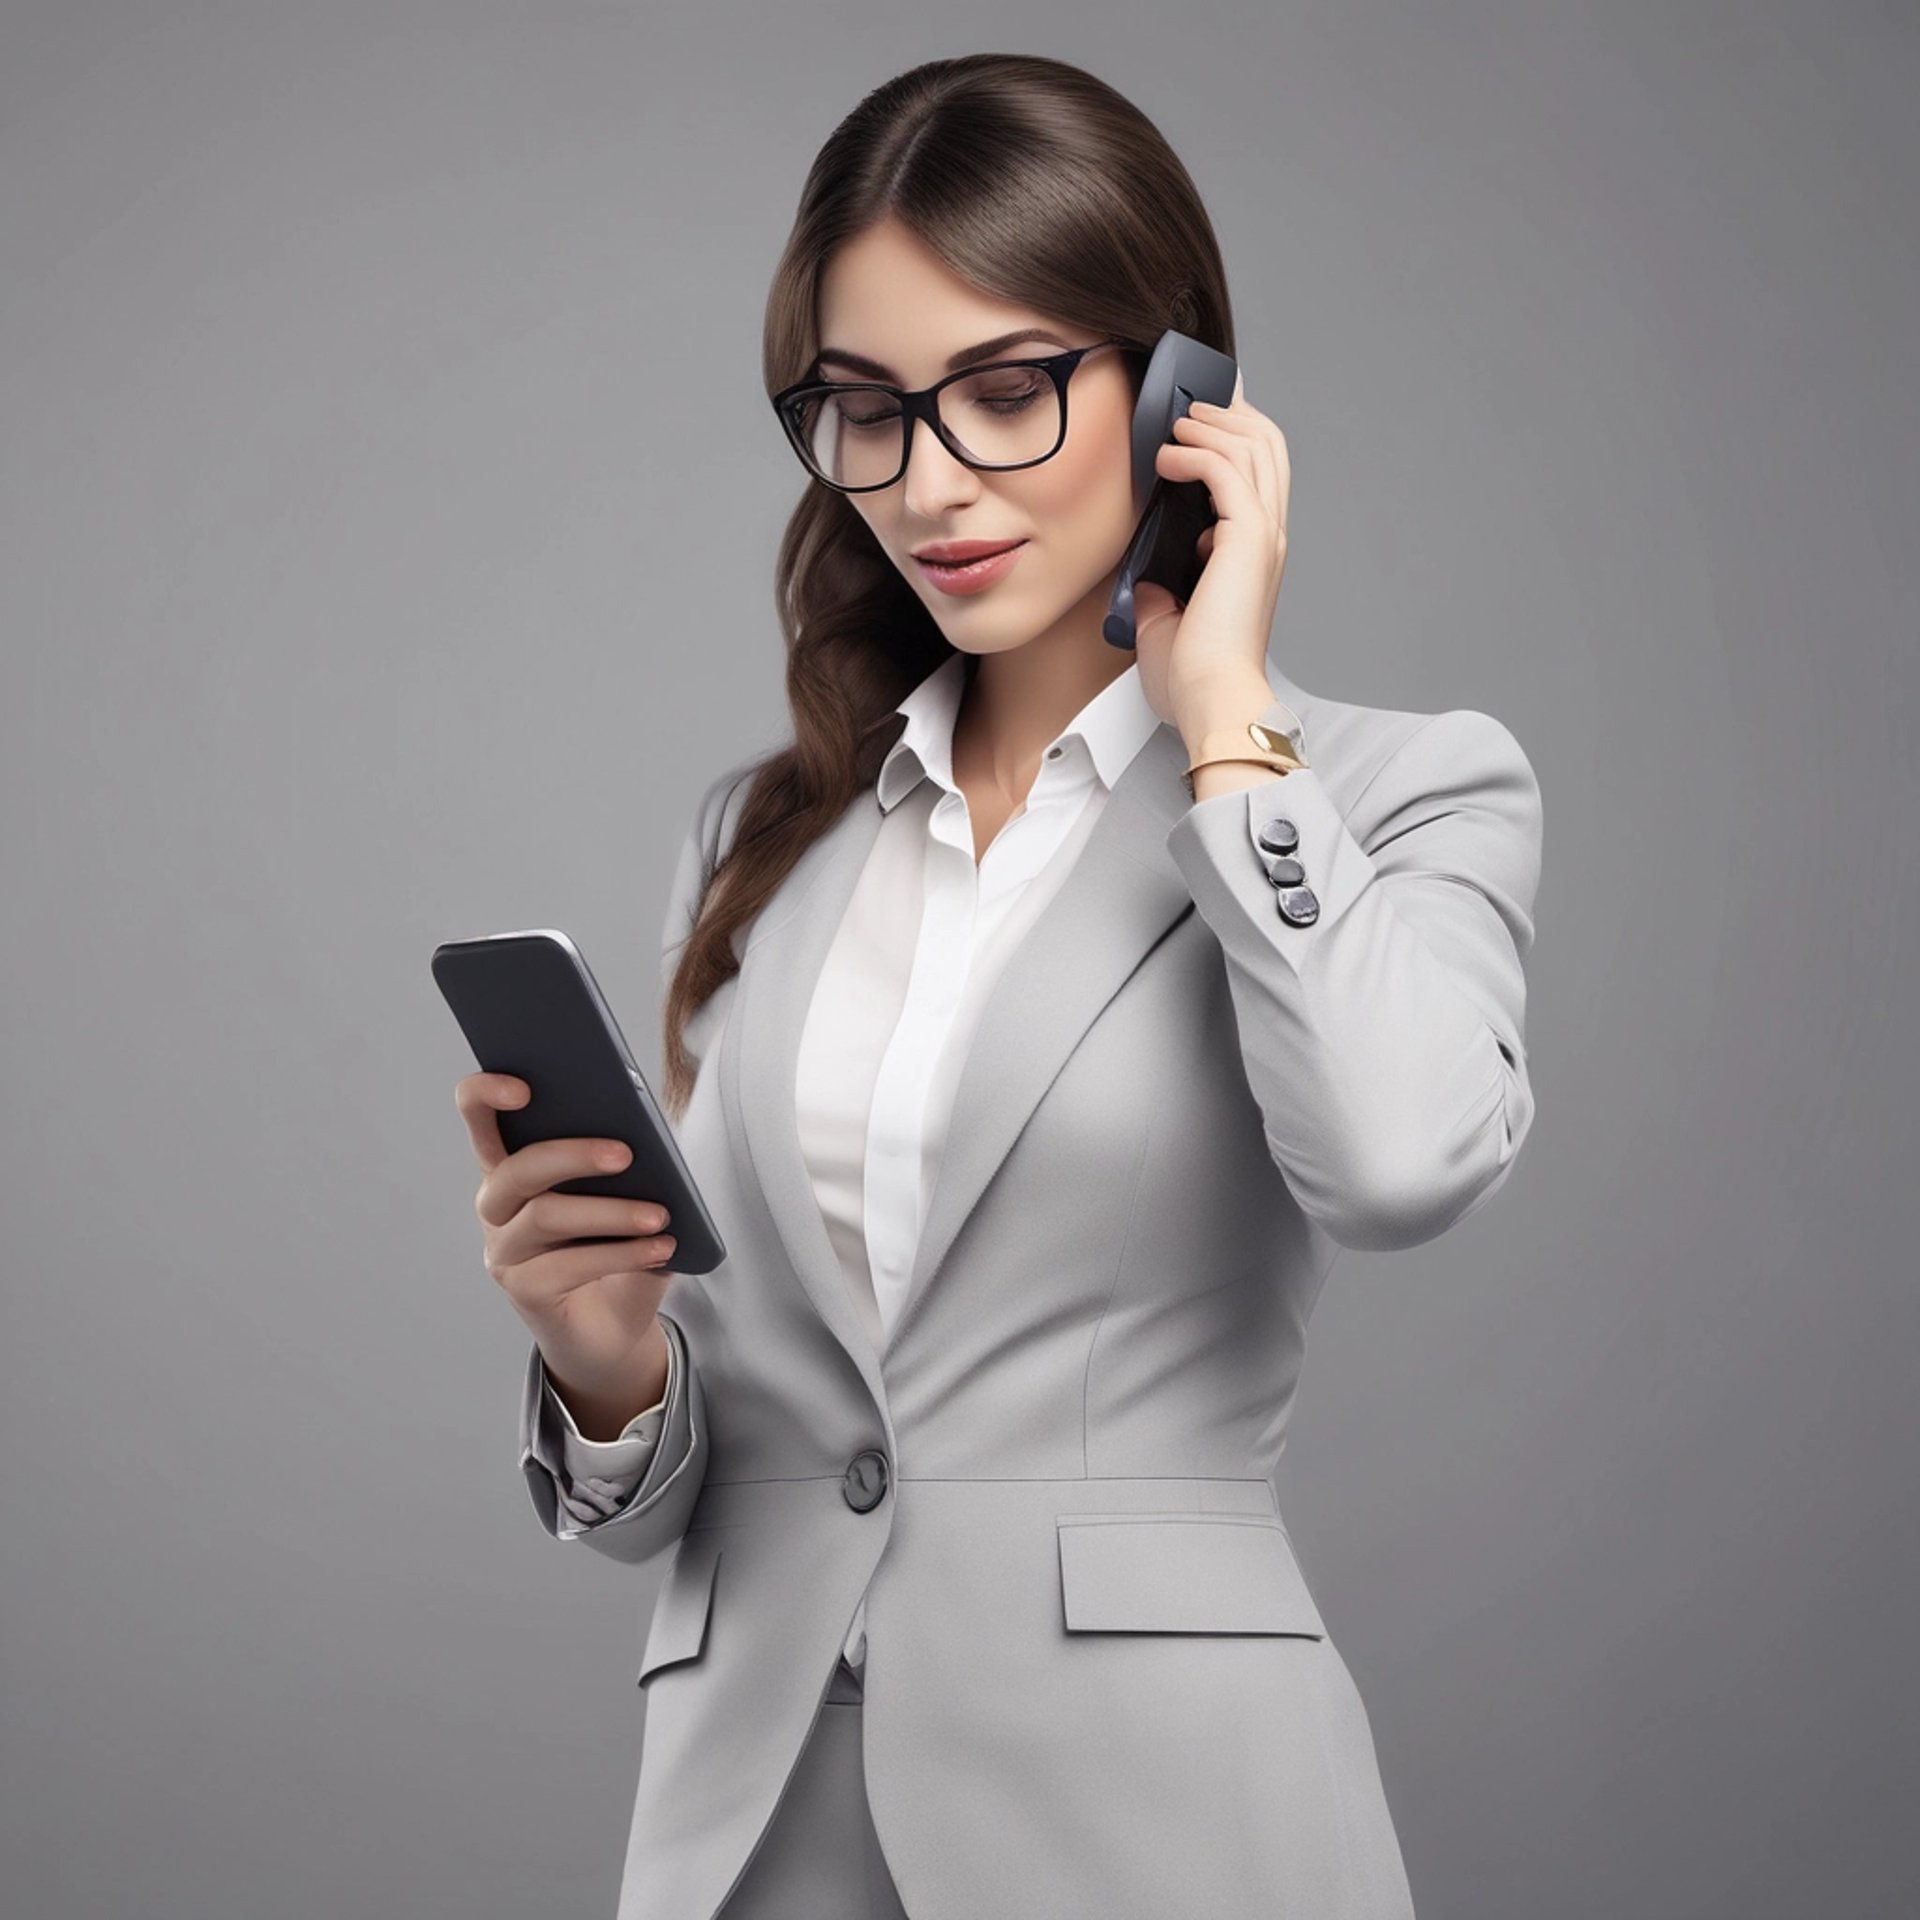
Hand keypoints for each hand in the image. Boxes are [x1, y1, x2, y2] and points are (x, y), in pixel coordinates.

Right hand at [456, 1070, 677, 1426]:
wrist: (614, 1328)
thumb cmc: (617, 1246)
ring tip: (661, 1215)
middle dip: (572, 1155)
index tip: (523, 1086)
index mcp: (513, 1165)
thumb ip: (624, 1166)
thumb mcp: (626, 1197)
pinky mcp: (524, 1291)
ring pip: (547, 1216)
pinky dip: (622, 1253)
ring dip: (611, 1212)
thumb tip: (647, 1139)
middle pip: (517, 1169)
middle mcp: (497, 1205)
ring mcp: (505, 1251)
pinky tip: (660, 1248)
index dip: (486, 1096)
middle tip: (626, 1154)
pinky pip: (570, 1265)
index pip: (480, 1119)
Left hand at [1128, 369, 1291, 734]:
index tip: (1204, 417)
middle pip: (1266, 446)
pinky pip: (1226, 471)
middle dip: (1229, 415)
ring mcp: (1263, 536)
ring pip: (1253, 447)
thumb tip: (1145, 575)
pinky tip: (1167, 454)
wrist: (1210, 700)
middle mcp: (1269, 538)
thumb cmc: (1194, 676)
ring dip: (1211, 425)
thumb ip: (1163, 591)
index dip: (1237, 437)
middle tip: (1191, 404)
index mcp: (1256, 555)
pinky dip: (1195, 452)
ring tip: (1176, 421)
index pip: (1261, 474)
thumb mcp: (1168, 621)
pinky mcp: (1248, 539)